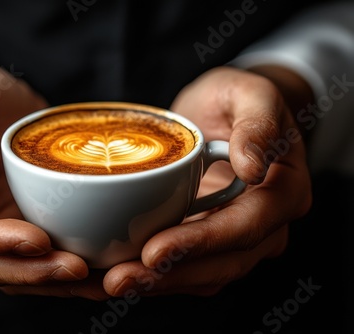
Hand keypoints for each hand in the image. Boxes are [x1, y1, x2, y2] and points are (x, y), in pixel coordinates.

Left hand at [102, 66, 312, 295]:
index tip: (155, 250)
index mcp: (284, 191)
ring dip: (156, 284)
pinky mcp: (210, 238)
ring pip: (202, 274)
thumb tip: (252, 167)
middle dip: (169, 275)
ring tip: (111, 283)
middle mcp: (266, 224)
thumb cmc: (239, 100)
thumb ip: (257, 125)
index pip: (244, 227)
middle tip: (119, 279)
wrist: (228, 114)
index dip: (200, 243)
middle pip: (221, 263)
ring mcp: (238, 236)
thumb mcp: (251, 94)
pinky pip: (187, 267)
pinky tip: (119, 273)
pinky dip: (154, 275)